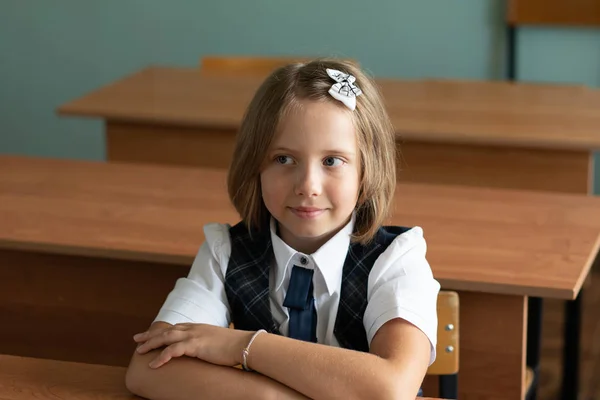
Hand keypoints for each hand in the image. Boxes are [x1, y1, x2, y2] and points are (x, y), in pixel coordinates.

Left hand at [133, 323, 254, 368]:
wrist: (244, 344)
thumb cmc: (236, 346)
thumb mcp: (220, 342)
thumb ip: (211, 345)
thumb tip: (209, 353)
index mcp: (200, 328)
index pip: (177, 327)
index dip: (163, 331)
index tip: (153, 334)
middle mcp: (194, 329)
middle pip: (167, 330)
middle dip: (151, 335)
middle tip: (137, 339)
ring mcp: (194, 336)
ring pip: (166, 337)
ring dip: (151, 343)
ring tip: (139, 351)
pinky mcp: (195, 345)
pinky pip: (173, 351)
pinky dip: (162, 357)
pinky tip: (153, 364)